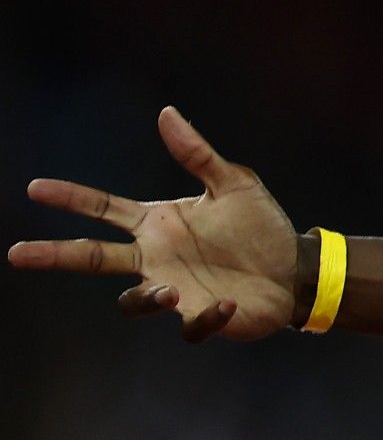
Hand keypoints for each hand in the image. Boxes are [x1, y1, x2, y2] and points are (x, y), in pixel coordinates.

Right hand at [11, 107, 301, 340]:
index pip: (103, 209)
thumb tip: (166, 113)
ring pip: (135, 301)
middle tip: (18, 253)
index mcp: (158, 224)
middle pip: (93, 258)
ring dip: (147, 298)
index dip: (71, 199)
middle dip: (55, 255)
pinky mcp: (204, 318)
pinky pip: (190, 325)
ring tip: (167, 290)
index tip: (36, 189)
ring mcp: (176, 290)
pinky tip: (227, 305)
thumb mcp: (234, 184)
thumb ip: (198, 155)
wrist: (297, 269)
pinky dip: (206, 318)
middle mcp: (156, 258)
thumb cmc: (261, 226)